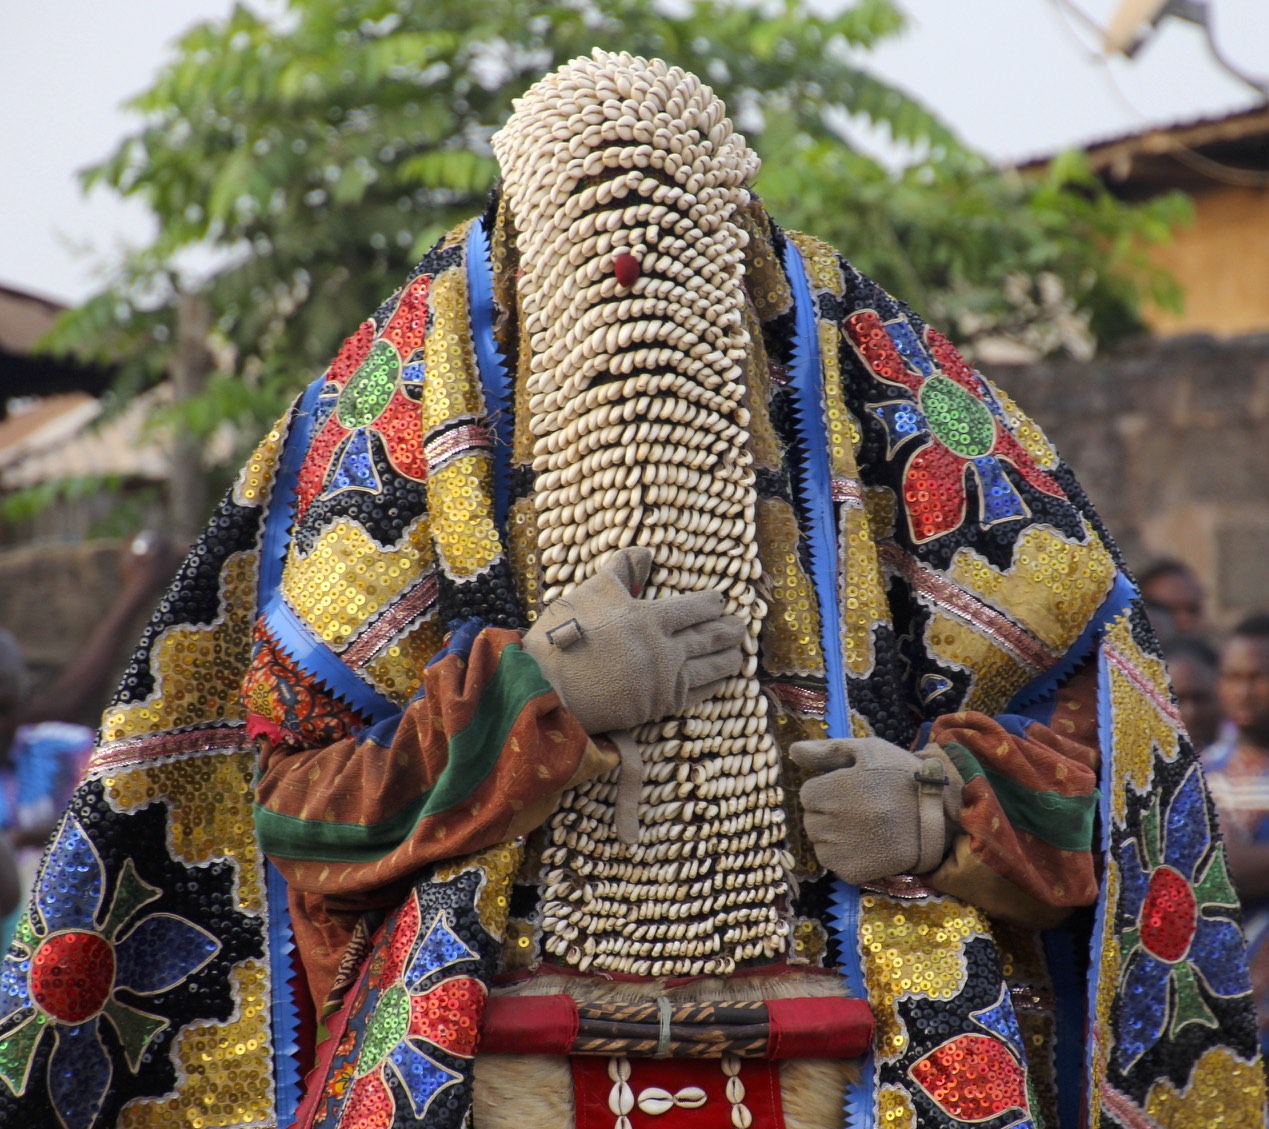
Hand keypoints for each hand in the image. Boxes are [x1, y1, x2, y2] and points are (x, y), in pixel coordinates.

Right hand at [522, 547, 745, 734]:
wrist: (548, 687)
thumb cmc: (564, 635)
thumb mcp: (592, 592)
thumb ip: (621, 570)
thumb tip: (643, 550)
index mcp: (649, 618)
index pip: (694, 608)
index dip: (712, 603)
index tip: (722, 601)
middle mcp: (664, 649)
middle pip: (707, 637)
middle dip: (728, 631)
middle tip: (742, 628)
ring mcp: (663, 680)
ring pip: (709, 668)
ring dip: (728, 660)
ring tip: (739, 655)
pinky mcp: (657, 707)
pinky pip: (696, 695)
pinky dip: (713, 686)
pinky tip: (720, 682)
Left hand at [789, 737, 962, 883]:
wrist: (939, 815)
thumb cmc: (901, 776)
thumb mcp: (868, 750)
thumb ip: (827, 751)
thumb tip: (793, 752)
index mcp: (839, 789)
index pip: (807, 794)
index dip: (826, 789)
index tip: (848, 789)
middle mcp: (838, 821)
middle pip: (810, 819)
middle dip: (826, 812)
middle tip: (857, 808)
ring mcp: (846, 850)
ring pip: (818, 843)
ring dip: (831, 835)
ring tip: (862, 826)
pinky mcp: (855, 872)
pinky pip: (832, 864)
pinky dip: (842, 855)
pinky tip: (865, 844)